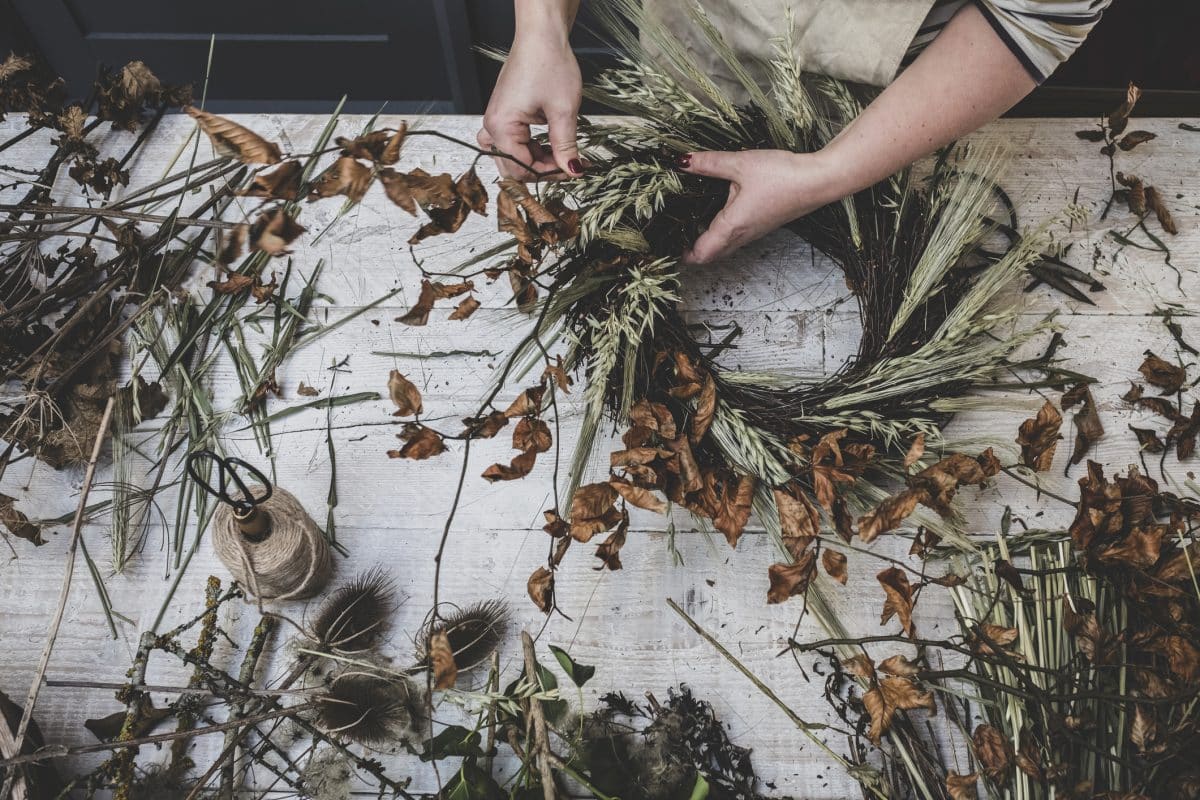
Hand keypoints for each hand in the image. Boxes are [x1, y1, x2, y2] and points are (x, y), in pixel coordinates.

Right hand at [477, 19, 582, 180]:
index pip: (522, 168)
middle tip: (568, 164)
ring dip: (534, 160)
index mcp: (501, 126)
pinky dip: (529, 147)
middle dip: (541, 170)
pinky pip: (512, 141)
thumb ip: (566, 146)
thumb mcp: (564, 110)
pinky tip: (548, 143)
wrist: (541, 35)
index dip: (549, 174)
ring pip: (511, 156)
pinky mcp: (504, 113)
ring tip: (559, 153)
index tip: (572, 170)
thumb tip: (573, 170)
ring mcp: (496, 119)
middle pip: (512, 166)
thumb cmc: (549, 63)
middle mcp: (492, 125)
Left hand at [676, 150, 845, 264]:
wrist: (818, 181)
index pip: (700, 254)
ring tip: (690, 222)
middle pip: (710, 255)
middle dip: (691, 250)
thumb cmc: (782, 175)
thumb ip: (709, 164)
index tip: (668, 242)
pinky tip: (718, 211)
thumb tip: (681, 161)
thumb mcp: (740, 164)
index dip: (682, 253)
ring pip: (724, 248)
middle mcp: (742, 236)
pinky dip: (722, 233)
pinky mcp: (763, 225)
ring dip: (707, 242)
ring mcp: (754, 233)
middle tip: (675, 233)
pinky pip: (736, 238)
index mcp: (731, 226)